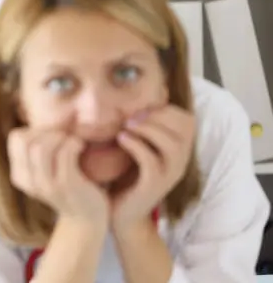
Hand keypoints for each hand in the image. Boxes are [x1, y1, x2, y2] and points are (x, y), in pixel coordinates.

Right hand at [7, 128, 109, 227]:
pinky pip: (64, 153)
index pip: (15, 138)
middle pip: (26, 141)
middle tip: (64, 138)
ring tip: (72, 142)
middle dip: (48, 132)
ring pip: (41, 147)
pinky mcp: (65, 185)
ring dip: (60, 137)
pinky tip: (81, 146)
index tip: (51, 136)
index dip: (34, 130)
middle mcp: (28, 182)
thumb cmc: (69, 187)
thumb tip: (38, 119)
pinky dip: (74, 143)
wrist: (87, 219)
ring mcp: (45, 185)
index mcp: (19, 176)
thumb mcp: (46, 171)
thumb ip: (37, 152)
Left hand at [110, 105, 194, 231]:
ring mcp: (169, 174)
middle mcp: (180, 161)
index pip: (187, 119)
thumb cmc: (126, 174)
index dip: (165, 108)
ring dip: (148, 129)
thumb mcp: (137, 145)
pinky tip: (121, 139)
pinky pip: (151, 161)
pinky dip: (136, 146)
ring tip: (125, 126)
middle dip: (157, 115)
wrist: (121, 212)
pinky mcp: (154, 186)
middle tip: (131, 116)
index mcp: (179, 149)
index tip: (140, 108)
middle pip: (184, 127)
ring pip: (171, 144)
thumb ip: (142, 126)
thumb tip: (133, 97)